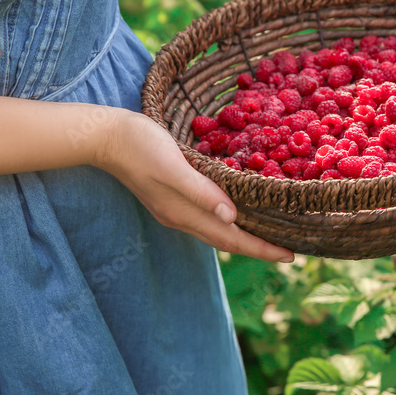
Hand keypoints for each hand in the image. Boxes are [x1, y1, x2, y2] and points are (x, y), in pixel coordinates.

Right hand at [94, 109, 294, 262]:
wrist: (104, 137)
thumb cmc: (140, 146)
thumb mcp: (174, 166)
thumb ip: (201, 192)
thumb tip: (232, 216)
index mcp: (185, 213)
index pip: (232, 239)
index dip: (262, 249)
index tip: (290, 256)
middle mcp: (181, 217)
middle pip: (227, 240)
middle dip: (258, 248)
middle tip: (290, 252)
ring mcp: (174, 208)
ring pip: (216, 230)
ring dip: (243, 237)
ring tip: (269, 237)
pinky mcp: (170, 196)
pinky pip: (207, 217)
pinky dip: (227, 221)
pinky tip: (235, 212)